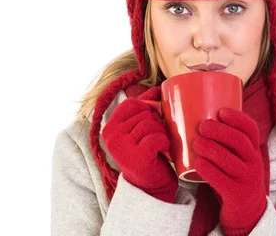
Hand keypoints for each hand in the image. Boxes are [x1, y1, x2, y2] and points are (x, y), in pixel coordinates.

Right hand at [101, 87, 177, 202]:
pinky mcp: (137, 156)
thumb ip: (145, 108)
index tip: (150, 125)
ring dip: (161, 134)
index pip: (133, 103)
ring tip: (158, 146)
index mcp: (110, 126)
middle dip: (156, 123)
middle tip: (155, 139)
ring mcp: (122, 146)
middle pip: (144, 113)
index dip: (148, 109)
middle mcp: (111, 135)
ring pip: (151, 124)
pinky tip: (162, 151)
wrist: (151, 186)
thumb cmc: (147, 154)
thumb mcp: (141, 130)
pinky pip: (157, 137)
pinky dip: (165, 143)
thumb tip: (156, 88)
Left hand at [194, 108, 266, 235]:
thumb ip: (229, 142)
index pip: (251, 129)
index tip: (220, 111)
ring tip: (196, 143)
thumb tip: (202, 115)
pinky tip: (198, 163)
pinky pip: (221, 180)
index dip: (237, 118)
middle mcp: (253, 162)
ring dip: (211, 148)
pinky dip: (208, 170)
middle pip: (239, 141)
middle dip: (219, 131)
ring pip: (229, 160)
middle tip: (202, 126)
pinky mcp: (236, 194)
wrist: (248, 210)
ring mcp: (246, 178)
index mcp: (254, 149)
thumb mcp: (241, 158)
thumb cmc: (237, 176)